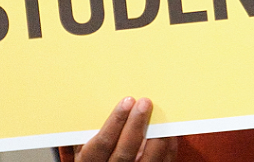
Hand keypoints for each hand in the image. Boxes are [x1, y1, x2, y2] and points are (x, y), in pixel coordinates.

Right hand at [60, 97, 177, 161]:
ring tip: (160, 117)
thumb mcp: (85, 141)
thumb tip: (113, 97)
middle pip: (124, 152)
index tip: (127, 101)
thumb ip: (95, 126)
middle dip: (135, 125)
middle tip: (145, 102)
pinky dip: (167, 148)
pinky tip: (168, 133)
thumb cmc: (96, 151)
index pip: (102, 143)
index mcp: (90, 160)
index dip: (115, 122)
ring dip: (155, 137)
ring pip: (146, 161)